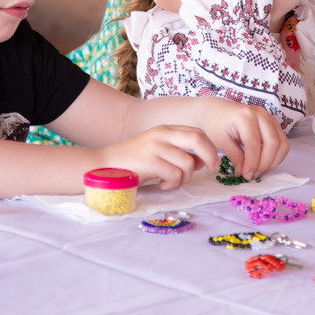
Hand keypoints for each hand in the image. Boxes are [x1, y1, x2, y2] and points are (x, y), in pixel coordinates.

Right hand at [97, 124, 219, 189]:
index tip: (212, 163)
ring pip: (188, 163)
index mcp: (164, 129)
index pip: (197, 133)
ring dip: (185, 178)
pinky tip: (162, 185)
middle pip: (198, 139)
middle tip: (212, 170)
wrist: (102, 167)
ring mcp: (155, 146)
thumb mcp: (157, 152)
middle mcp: (161, 134)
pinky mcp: (149, 161)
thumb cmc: (132, 163)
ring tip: (171, 182)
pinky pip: (175, 175)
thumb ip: (178, 153)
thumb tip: (202, 161)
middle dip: (210, 156)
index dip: (210, 147)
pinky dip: (173, 184)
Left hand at [194, 98, 288, 180]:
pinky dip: (276, 156)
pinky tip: (264, 164)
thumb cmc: (215, 123)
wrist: (216, 110)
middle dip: (265, 164)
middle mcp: (261, 114)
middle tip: (253, 175)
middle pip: (273, 143)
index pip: (254, 143)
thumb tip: (245, 173)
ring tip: (258, 171)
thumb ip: (235, 157)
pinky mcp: (273, 123)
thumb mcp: (221, 141)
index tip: (246, 176)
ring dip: (273, 162)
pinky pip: (282, 142)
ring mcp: (270, 117)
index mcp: (245, 116)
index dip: (252, 163)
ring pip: (282, 144)